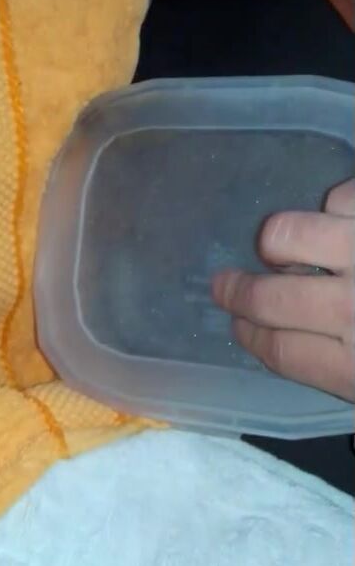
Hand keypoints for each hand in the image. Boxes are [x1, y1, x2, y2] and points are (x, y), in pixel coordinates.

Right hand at [212, 179, 354, 401]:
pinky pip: (334, 198)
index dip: (250, 336)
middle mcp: (352, 310)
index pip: (279, 351)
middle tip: (224, 284)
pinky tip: (340, 221)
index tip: (238, 326)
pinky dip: (333, 208)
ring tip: (283, 247)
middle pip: (267, 299)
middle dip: (237, 291)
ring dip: (277, 242)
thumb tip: (286, 341)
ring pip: (285, 236)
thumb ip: (340, 367)